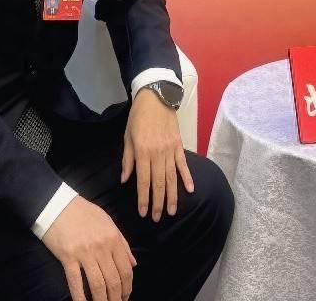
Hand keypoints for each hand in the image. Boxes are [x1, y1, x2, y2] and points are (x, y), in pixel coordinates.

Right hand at [41, 196, 135, 300]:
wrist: (58, 204)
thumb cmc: (84, 213)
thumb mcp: (108, 222)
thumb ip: (123, 243)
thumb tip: (133, 263)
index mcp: (113, 239)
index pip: (125, 269)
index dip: (127, 287)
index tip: (125, 296)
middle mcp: (102, 247)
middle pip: (113, 280)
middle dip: (116, 298)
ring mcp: (84, 253)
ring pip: (98, 285)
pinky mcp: (68, 257)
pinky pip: (76, 282)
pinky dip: (80, 298)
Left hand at [121, 87, 194, 221]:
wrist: (156, 97)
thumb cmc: (138, 117)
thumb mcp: (127, 137)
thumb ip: (127, 160)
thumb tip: (125, 180)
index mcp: (142, 152)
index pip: (143, 181)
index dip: (143, 198)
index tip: (143, 213)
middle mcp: (157, 154)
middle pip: (159, 183)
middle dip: (158, 203)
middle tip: (158, 218)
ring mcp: (170, 150)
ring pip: (172, 178)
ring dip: (172, 196)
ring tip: (172, 211)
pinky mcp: (179, 145)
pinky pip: (183, 164)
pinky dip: (187, 177)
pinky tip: (191, 190)